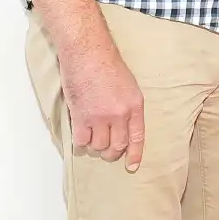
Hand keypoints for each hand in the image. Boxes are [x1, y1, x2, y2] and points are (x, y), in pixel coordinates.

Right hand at [58, 41, 144, 171]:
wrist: (89, 53)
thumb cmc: (108, 64)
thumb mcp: (129, 85)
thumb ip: (127, 107)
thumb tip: (122, 126)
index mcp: (135, 105)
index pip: (138, 137)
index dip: (135, 154)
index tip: (132, 166)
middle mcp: (120, 114)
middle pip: (116, 147)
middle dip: (111, 152)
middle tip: (106, 150)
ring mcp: (100, 117)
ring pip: (98, 147)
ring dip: (94, 145)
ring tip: (92, 134)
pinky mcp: (82, 118)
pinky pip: (81, 142)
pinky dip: (80, 141)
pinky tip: (81, 133)